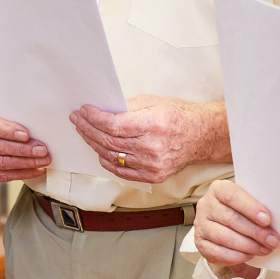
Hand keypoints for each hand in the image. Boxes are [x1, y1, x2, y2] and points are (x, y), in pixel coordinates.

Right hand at [0, 100, 50, 181]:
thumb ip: (11, 112)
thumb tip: (37, 124)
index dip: (7, 131)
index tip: (27, 135)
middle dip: (23, 150)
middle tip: (42, 150)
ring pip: (0, 163)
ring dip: (25, 163)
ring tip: (42, 160)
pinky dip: (20, 174)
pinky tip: (34, 170)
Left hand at [70, 95, 228, 183]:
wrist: (202, 136)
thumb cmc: (179, 116)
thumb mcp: (152, 102)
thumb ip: (126, 107)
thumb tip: (101, 110)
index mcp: (153, 125)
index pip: (113, 125)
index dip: (93, 118)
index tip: (83, 111)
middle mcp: (152, 147)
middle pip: (108, 141)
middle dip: (88, 129)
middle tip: (77, 120)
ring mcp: (152, 165)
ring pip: (111, 157)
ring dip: (93, 144)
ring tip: (85, 132)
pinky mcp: (153, 176)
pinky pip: (121, 171)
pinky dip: (107, 160)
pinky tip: (99, 149)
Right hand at [192, 180, 277, 278]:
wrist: (225, 225)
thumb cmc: (241, 211)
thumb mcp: (248, 203)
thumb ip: (256, 209)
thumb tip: (275, 223)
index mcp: (218, 190)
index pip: (232, 196)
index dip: (250, 208)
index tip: (267, 220)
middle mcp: (206, 206)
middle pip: (230, 219)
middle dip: (255, 232)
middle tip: (273, 241)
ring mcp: (201, 225)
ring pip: (224, 237)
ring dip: (248, 246)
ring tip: (264, 249)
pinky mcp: (199, 243)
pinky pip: (217, 252)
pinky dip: (236, 256)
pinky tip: (249, 256)